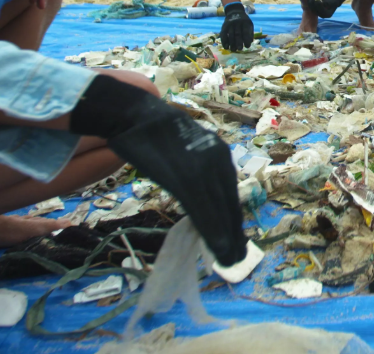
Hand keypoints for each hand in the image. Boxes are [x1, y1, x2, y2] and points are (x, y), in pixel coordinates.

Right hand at [71, 76, 247, 265]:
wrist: (136, 115)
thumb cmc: (157, 134)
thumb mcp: (187, 151)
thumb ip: (197, 171)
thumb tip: (202, 197)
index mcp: (220, 155)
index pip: (230, 195)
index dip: (233, 221)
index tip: (237, 242)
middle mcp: (219, 161)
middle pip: (230, 205)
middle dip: (235, 234)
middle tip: (236, 259)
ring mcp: (204, 168)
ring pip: (221, 210)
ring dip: (226, 238)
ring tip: (228, 259)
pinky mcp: (186, 177)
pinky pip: (203, 209)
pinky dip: (212, 230)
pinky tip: (217, 246)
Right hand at [220, 3, 252, 50]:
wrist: (234, 12)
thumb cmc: (244, 21)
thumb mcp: (249, 24)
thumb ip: (250, 33)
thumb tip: (250, 42)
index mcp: (245, 22)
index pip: (246, 32)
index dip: (246, 39)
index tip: (247, 46)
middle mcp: (237, 23)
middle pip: (237, 34)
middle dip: (238, 42)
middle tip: (240, 49)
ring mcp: (230, 24)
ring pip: (230, 34)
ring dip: (231, 43)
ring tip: (233, 50)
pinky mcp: (224, 26)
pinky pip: (223, 34)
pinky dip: (224, 41)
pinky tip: (226, 47)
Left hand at [310, 0, 345, 18]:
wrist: (333, 0)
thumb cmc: (334, 0)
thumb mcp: (333, 1)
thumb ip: (329, 3)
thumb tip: (324, 3)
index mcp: (328, 14)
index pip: (322, 11)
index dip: (319, 6)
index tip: (318, 0)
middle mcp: (322, 15)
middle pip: (316, 11)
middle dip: (313, 5)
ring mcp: (319, 13)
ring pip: (312, 10)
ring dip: (310, 4)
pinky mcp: (316, 10)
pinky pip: (311, 7)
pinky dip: (309, 3)